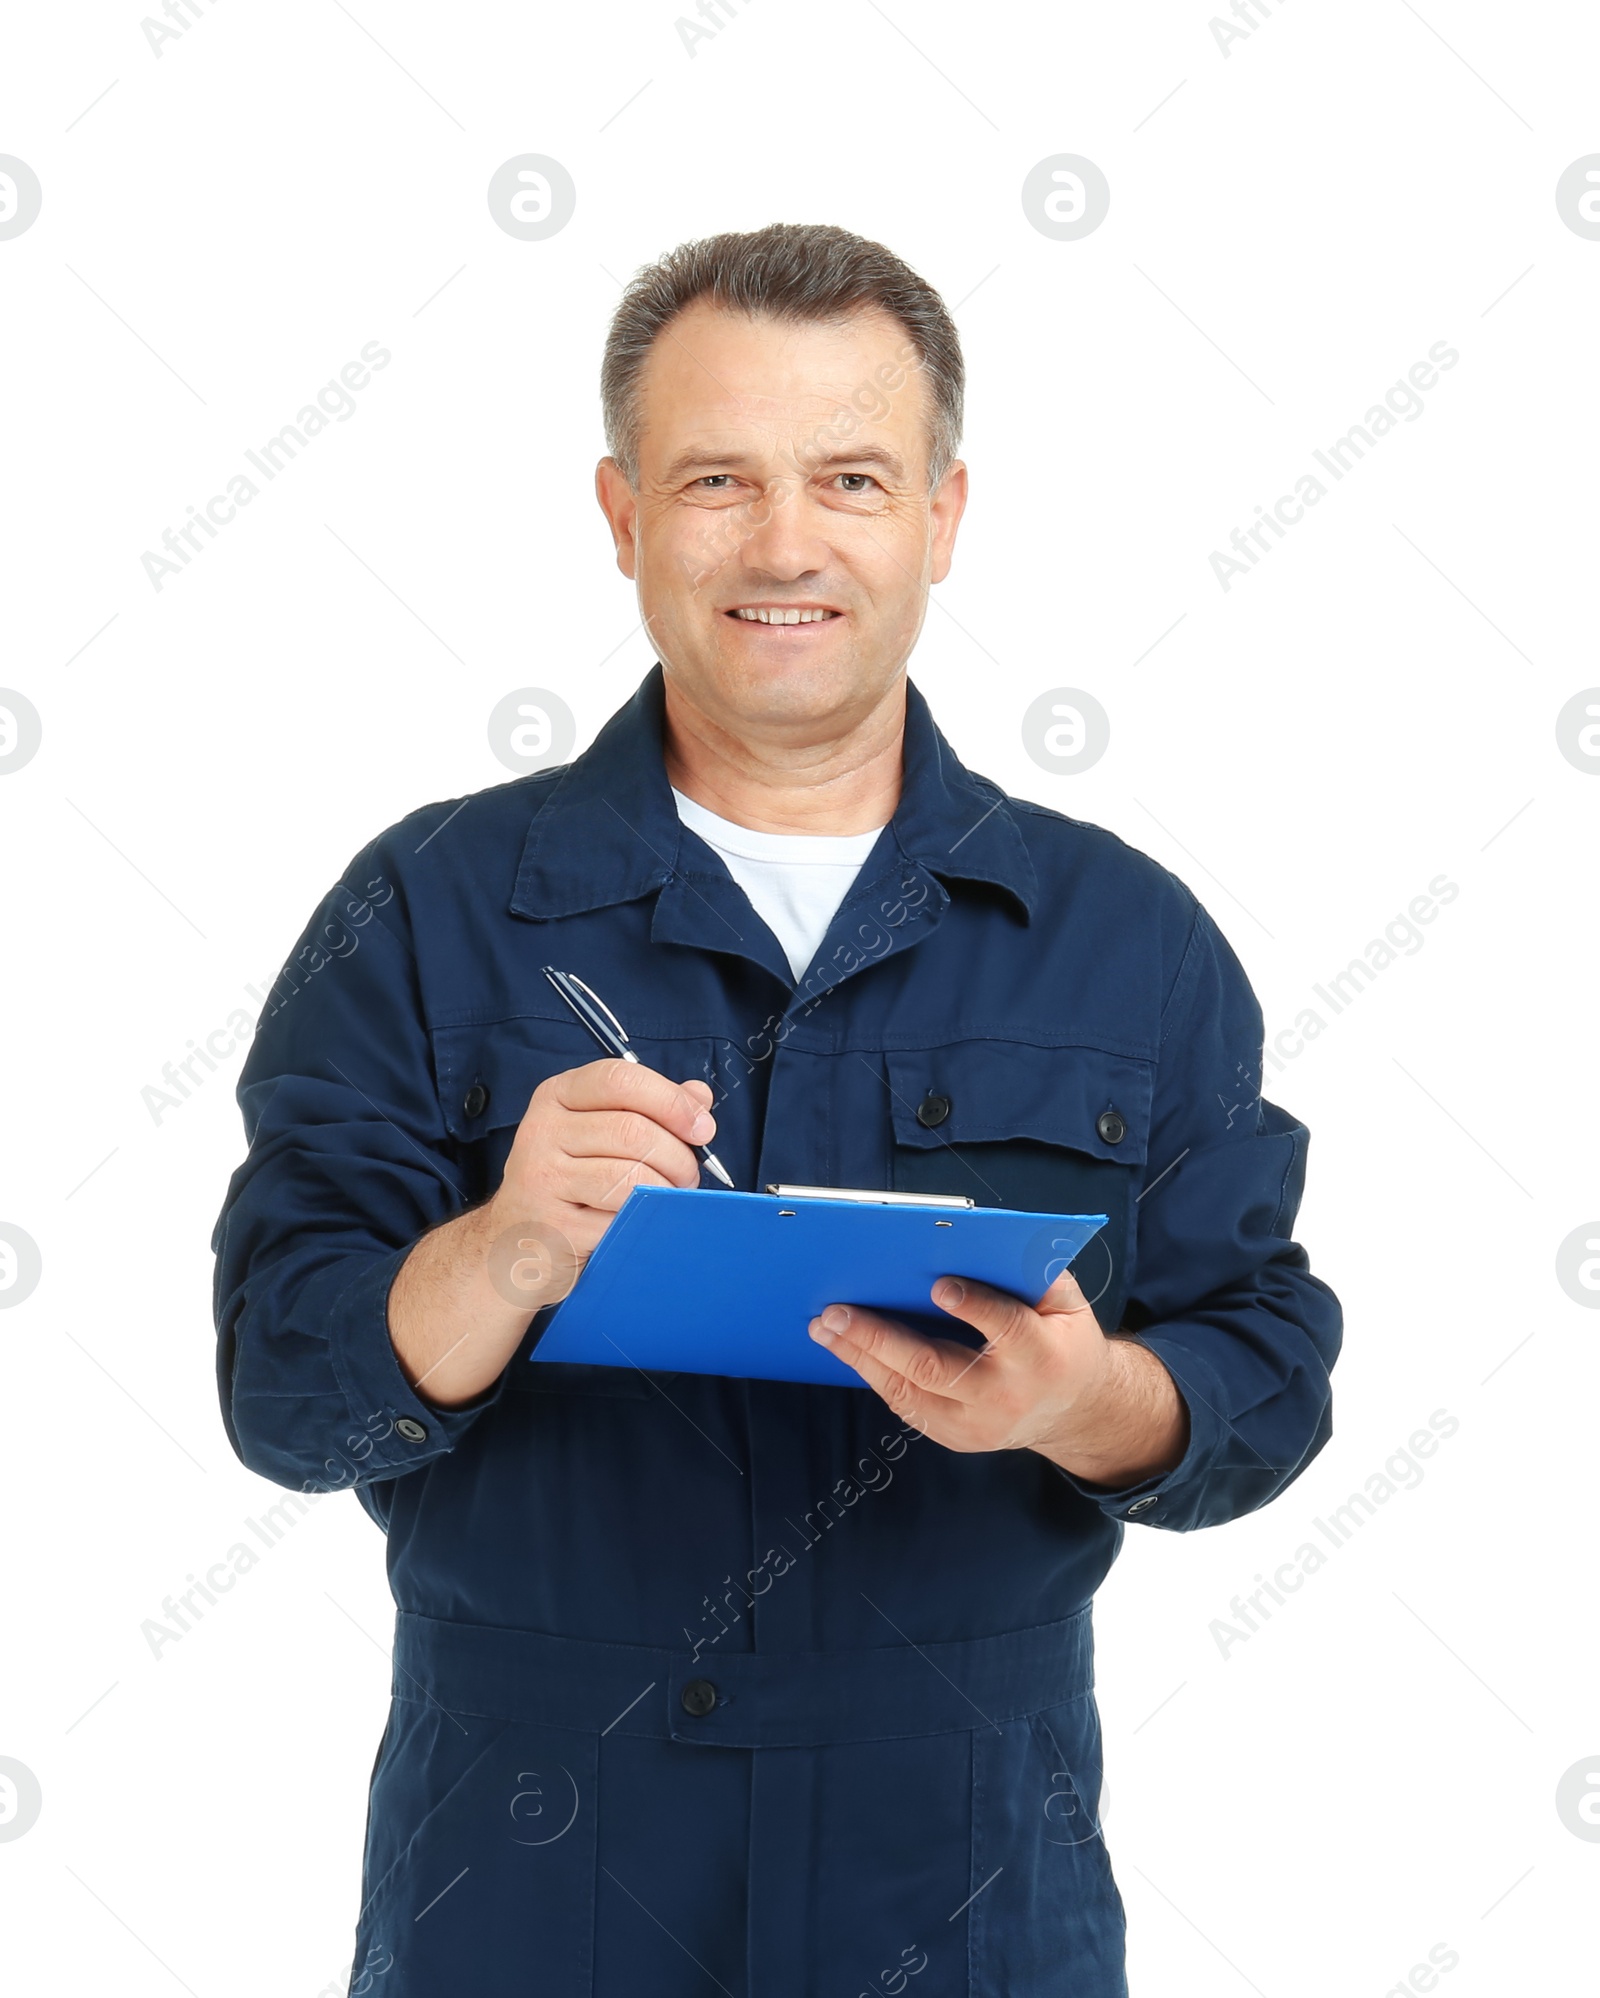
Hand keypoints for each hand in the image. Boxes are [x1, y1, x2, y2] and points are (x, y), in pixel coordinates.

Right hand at [390, 1057, 718, 1409]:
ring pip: (632, 1176)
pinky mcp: (552, 1224)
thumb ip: (650, 1109)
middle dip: (678, 1157)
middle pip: (633, 1130)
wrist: (513, 1244)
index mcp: (557, 1096)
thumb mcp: (599, 1133)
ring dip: (667, 1191)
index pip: (619, 1079)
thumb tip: (699, 1095)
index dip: (671, 1101)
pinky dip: (641, 1222)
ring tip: (667, 1199)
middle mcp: (541, 1130)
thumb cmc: (569, 1184)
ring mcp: (541, 1178)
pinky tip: (634, 1223)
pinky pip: (620, 1218)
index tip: (702, 1127)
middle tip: (687, 1177)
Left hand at [807, 1266, 1187, 1486]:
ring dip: (860, 1357)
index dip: (975, 1308)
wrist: (1074, 1411)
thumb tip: (982, 1239)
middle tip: (836, 1312)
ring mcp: (977, 1426)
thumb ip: (1031, 1272)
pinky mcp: (954, 1437)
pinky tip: (846, 1348)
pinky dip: (873, 1374)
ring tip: (824, 1328)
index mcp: (1042, 1356)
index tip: (939, 1285)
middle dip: (880, 1338)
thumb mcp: (1065, 1301)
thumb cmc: (1063, 1340)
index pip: (1008, 1330)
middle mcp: (1005, 1397)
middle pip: (936, 1369)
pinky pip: (906, 1405)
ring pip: (909, 1392)